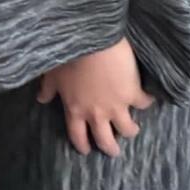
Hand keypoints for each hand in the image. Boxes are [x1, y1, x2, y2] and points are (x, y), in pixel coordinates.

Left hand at [37, 38, 154, 156]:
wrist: (90, 39)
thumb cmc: (68, 55)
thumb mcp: (52, 72)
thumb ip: (48, 88)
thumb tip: (41, 99)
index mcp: (75, 108)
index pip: (77, 135)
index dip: (82, 145)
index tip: (86, 150)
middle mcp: (96, 113)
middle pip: (105, 140)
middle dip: (109, 148)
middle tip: (113, 151)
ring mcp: (116, 105)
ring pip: (127, 129)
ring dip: (130, 130)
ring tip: (133, 129)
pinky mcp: (132, 94)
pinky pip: (143, 103)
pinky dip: (146, 101)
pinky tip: (148, 99)